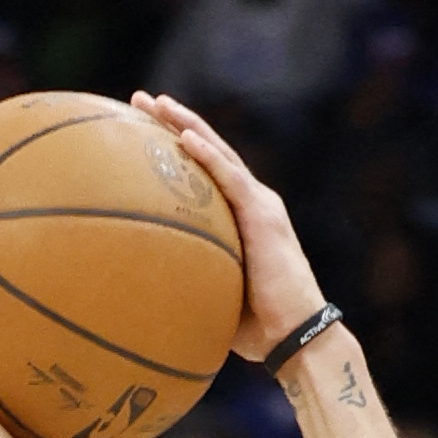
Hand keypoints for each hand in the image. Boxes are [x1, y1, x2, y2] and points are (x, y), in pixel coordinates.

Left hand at [126, 92, 317, 356]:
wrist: (296, 337)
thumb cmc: (258, 328)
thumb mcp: (214, 295)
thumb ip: (188, 280)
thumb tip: (144, 288)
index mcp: (244, 218)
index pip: (207, 172)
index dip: (177, 145)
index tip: (143, 127)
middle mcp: (254, 203)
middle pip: (209, 150)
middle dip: (175, 122)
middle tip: (141, 100)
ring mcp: (261, 206)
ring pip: (218, 153)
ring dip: (186, 125)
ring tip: (156, 103)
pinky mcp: (264, 216)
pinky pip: (230, 178)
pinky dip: (207, 155)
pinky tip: (183, 136)